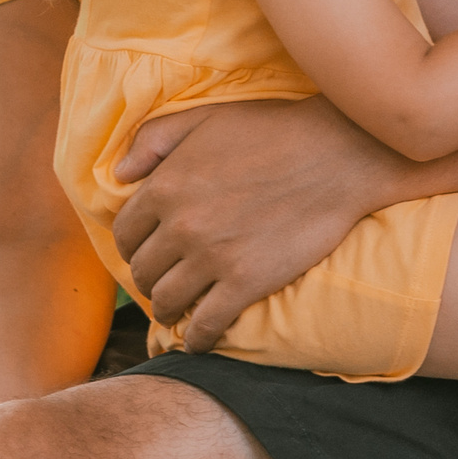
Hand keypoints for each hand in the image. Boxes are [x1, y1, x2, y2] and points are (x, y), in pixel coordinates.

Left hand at [110, 96, 403, 351]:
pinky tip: (199, 340)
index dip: (132, 245)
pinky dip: (196, 339)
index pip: (125, 232)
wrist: (339, 154)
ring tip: (175, 310)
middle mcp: (181, 225)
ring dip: (166, 309)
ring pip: (166, 301)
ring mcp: (213, 257)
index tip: (147, 250)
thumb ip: (153, 139)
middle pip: (142, 270)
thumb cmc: (273, 130)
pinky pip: (205, 325)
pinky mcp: (246, 282)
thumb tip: (118, 173)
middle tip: (164, 280)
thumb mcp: (206, 118)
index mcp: (166, 185)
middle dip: (149, 278)